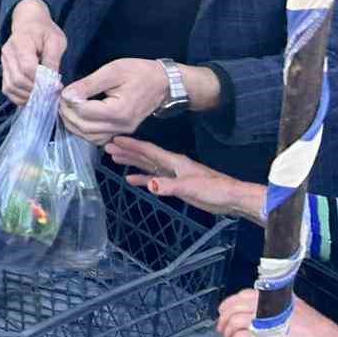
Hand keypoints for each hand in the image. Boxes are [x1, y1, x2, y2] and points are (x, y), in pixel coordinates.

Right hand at [0, 0, 65, 105]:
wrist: (29, 22)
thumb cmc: (44, 31)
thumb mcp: (56, 40)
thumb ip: (53, 60)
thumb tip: (53, 82)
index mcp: (21, 42)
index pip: (27, 67)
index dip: (42, 81)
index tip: (56, 86)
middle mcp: (8, 53)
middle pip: (18, 80)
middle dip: (36, 91)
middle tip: (52, 94)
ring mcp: (4, 62)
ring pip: (11, 87)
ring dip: (27, 96)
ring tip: (43, 96)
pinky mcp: (4, 70)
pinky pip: (8, 89)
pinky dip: (19, 97)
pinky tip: (32, 97)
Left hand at [60, 58, 168, 144]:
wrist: (163, 82)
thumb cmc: (138, 72)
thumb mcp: (112, 71)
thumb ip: (88, 84)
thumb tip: (66, 94)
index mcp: (119, 111)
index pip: (84, 112)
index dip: (68, 103)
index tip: (61, 92)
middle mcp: (121, 127)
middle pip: (84, 129)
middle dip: (67, 115)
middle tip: (60, 100)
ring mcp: (122, 132)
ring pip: (89, 137)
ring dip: (73, 124)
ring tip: (66, 107)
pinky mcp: (122, 132)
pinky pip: (98, 138)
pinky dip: (84, 130)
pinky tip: (78, 116)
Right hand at [105, 136, 263, 222]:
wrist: (230, 198)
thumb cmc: (212, 189)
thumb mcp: (189, 187)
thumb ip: (169, 186)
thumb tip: (149, 184)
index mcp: (173, 161)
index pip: (148, 150)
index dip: (131, 145)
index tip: (114, 139)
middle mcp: (171, 164)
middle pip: (145, 155)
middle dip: (127, 151)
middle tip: (107, 146)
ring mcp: (173, 174)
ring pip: (147, 165)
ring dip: (132, 162)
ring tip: (115, 158)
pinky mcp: (176, 184)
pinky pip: (154, 178)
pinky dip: (142, 178)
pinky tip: (132, 180)